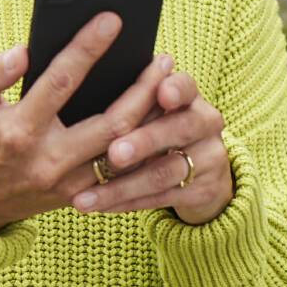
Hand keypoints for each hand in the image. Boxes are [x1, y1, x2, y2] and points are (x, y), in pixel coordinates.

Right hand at [0, 13, 174, 232]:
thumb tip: (23, 51)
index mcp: (21, 129)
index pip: (62, 81)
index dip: (88, 48)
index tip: (111, 21)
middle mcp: (50, 159)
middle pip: (114, 121)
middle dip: (145, 87)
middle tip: (162, 59)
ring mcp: (69, 183)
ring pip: (126, 150)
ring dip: (153, 118)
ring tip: (169, 87)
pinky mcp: (80, 196)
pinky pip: (122, 173)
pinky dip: (144, 148)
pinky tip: (158, 123)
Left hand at [71, 69, 232, 224]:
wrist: (200, 168)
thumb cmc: (157, 124)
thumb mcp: (151, 107)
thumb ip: (130, 96)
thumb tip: (76, 80)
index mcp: (190, 95)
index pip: (186, 86)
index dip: (175, 89)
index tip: (162, 93)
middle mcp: (206, 123)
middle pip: (177, 130)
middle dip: (142, 142)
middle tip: (113, 153)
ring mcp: (209, 158)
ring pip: (164, 173)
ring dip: (122, 185)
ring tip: (85, 195)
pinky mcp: (204, 190)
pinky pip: (160, 198)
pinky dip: (126, 202)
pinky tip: (98, 205)